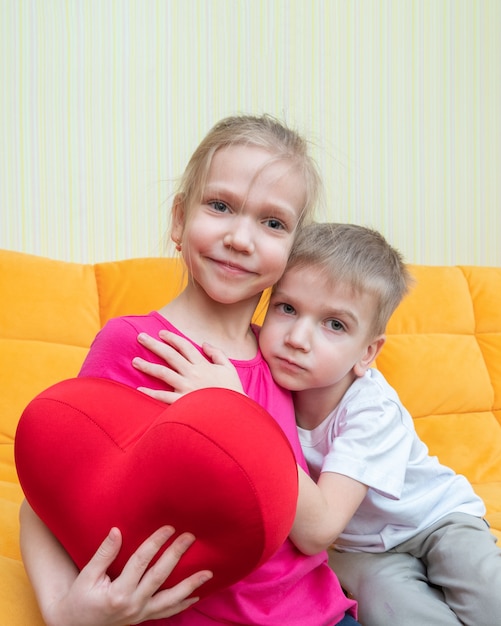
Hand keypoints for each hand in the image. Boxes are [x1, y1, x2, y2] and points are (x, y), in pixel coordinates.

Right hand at [43, 526, 211, 625]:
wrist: (74, 625)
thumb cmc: (79, 597)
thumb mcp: (87, 575)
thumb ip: (104, 554)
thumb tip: (117, 530)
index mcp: (117, 592)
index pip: (141, 562)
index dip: (155, 543)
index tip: (169, 527)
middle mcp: (132, 605)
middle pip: (159, 576)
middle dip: (176, 555)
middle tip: (190, 537)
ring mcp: (139, 614)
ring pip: (169, 599)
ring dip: (190, 585)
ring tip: (208, 573)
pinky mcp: (142, 618)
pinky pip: (166, 613)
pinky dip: (182, 605)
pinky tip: (196, 596)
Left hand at [133, 330, 243, 403]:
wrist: (232, 415)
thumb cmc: (232, 392)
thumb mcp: (229, 368)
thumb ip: (217, 354)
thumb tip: (204, 343)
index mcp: (203, 365)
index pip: (184, 346)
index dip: (172, 338)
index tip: (160, 333)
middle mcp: (192, 374)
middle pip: (170, 355)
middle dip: (154, 345)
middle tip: (140, 337)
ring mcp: (185, 388)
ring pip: (163, 373)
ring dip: (147, 366)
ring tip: (134, 361)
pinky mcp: (181, 403)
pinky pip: (163, 397)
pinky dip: (150, 393)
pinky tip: (139, 389)